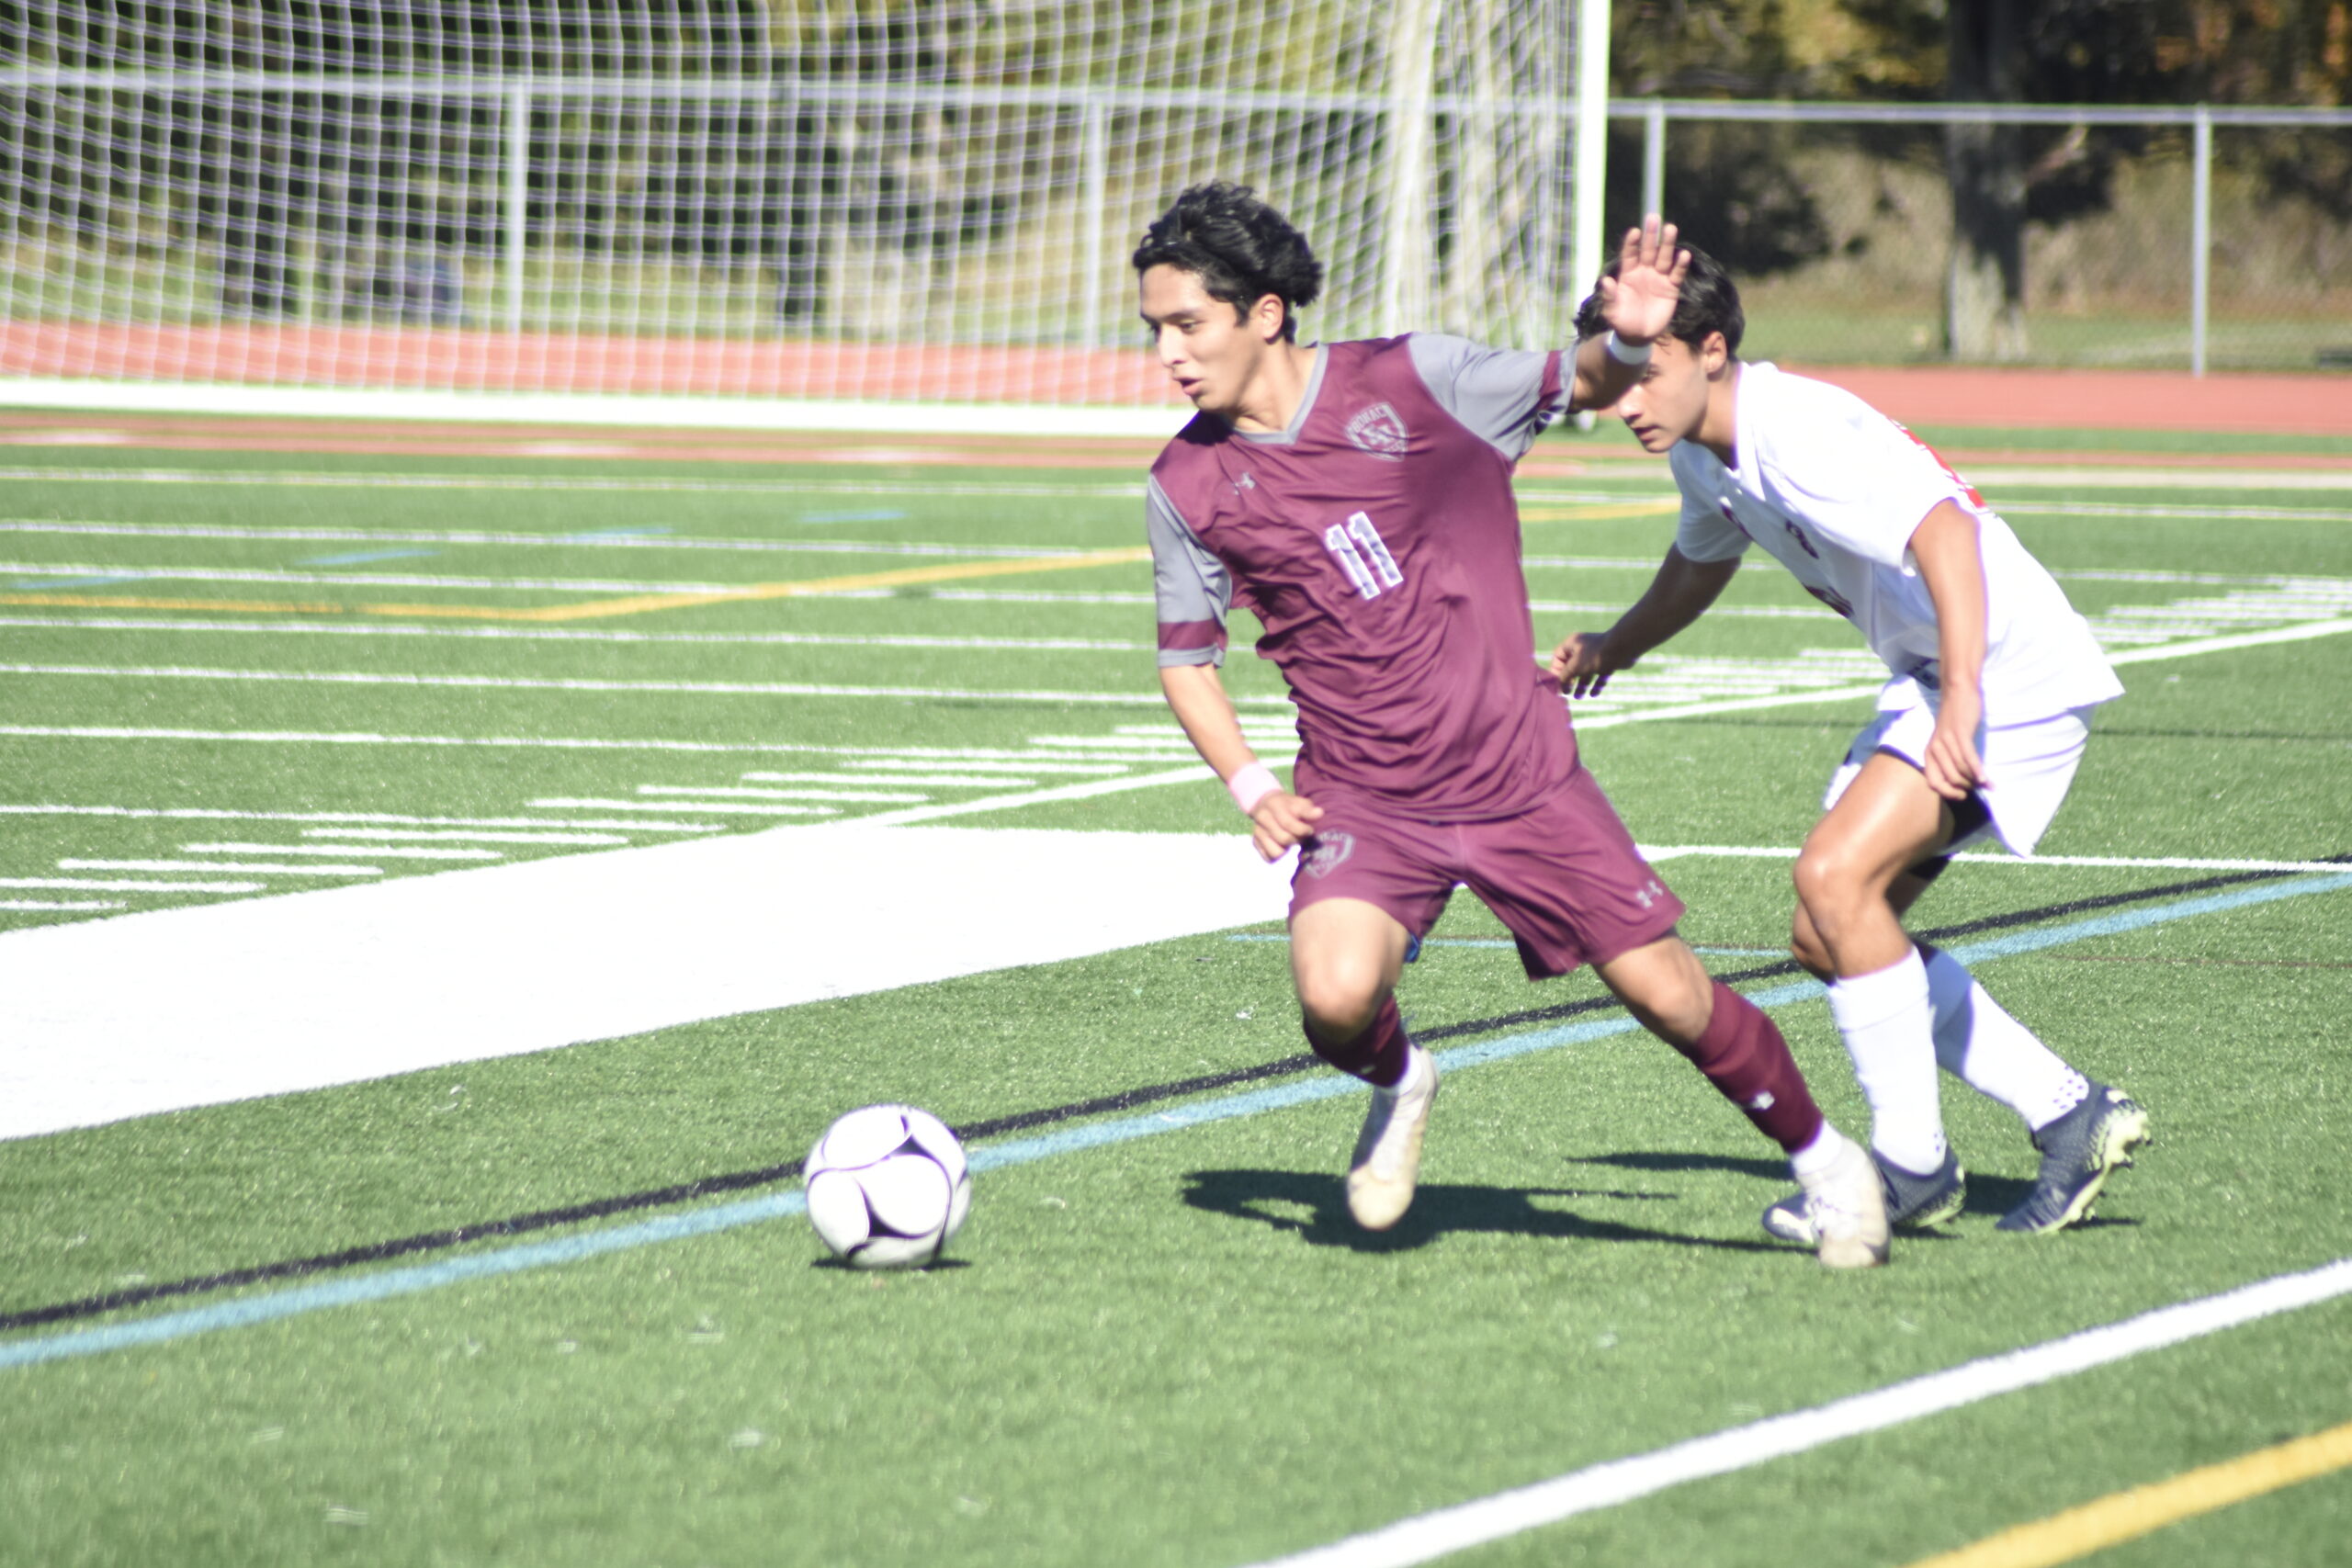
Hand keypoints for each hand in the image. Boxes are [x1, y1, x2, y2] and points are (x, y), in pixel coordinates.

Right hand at [1246, 789, 1322, 862]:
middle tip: (1301, 837)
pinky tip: (1283, 847)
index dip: (1303, 830)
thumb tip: (1319, 813)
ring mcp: (1257, 832)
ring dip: (1288, 851)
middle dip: (1297, 840)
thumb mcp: (1298, 802)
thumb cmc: (1287, 805)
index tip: (1310, 830)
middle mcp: (1263, 818)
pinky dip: (1279, 856)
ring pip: (1276, 852)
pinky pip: (1269, 857)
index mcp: (1274, 806)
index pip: (1289, 823)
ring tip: (1291, 843)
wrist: (1265, 803)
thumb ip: (1308, 809)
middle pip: (1284, 839)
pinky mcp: (1255, 842)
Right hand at [1549, 630, 1624, 697]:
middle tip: (1567, 692)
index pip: (1558, 657)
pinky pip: (1599, 675)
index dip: (1556, 671)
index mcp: (1572, 644)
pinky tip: (1594, 694)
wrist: (1622, 648)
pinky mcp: (1607, 662)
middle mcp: (1582, 649)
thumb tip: (1557, 687)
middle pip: (1571, 666)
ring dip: (1581, 685)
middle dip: (1569, 680)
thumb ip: (1564, 677)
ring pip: (1585, 672)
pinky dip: (1596, 684)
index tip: (1556, 684)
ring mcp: (1596, 655)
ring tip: (1579, 697)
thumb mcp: (1575, 667)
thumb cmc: (1595, 655)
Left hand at [1596, 215, 1690, 347]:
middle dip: (1651, 235)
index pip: (1629, 254)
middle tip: (1653, 218)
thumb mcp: (1612, 311)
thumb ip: (1609, 296)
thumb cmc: (1622, 321)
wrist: (1638, 336)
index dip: (1631, 243)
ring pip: (1664, 257)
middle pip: (1648, 250)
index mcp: (1628, 274)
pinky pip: (1677, 274)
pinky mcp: (1671, 288)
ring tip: (1670, 228)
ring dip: (1667, 244)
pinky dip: (1680, 265)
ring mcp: (1659, 278)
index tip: (1634, 231)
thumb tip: (1604, 281)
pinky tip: (1683, 255)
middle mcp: (1644, 272)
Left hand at [1921, 687, 1988, 801]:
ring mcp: (1947, 741)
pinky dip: (1978, 771)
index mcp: (1928, 753)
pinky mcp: (1960, 734)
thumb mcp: (1944, 741)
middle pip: (1950, 779)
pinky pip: (1969, 758)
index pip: (1933, 782)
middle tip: (1978, 786)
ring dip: (1975, 780)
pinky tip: (1986, 780)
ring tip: (1986, 783)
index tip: (1962, 796)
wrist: (1958, 692)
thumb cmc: (1954, 719)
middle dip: (1966, 786)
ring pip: (1961, 770)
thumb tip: (1960, 782)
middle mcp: (1934, 749)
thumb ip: (1948, 759)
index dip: (1948, 793)